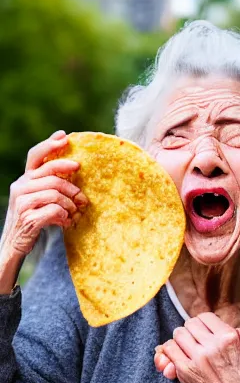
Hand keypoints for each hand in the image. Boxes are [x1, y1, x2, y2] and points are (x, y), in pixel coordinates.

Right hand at [0, 130, 87, 261]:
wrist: (15, 244)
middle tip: (83, 196)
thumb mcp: (40, 198)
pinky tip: (65, 223)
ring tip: (73, 213)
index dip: (50, 145)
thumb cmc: (34, 219)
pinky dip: (64, 216)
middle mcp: (20, 187)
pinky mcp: (28, 218)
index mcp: (25, 179)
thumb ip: (50, 184)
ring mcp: (22, 202)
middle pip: (52, 174)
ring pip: (56, 193)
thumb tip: (74, 168)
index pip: (36, 156)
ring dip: (70, 204)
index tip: (65, 138)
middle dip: (72, 185)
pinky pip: (55, 210)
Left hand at [154, 312, 239, 382]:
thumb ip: (237, 333)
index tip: (204, 331)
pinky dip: (171, 351)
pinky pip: (169, 350)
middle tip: (195, 340)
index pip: (205, 317)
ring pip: (178, 334)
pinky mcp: (185, 371)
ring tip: (187, 348)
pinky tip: (179, 356)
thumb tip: (221, 325)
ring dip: (181, 340)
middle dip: (192, 331)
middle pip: (190, 324)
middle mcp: (212, 345)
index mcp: (228, 337)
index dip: (204, 323)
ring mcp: (197, 358)